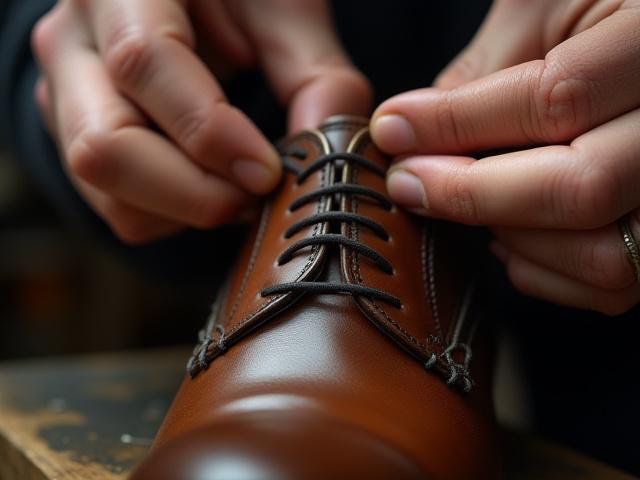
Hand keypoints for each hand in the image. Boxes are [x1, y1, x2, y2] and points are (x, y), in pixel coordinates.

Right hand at [33, 0, 371, 243]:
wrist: (184, 0)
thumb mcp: (284, 9)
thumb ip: (315, 73)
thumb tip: (327, 155)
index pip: (143, 61)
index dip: (208, 130)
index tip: (266, 171)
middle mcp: (74, 38)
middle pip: (104, 144)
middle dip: (193, 193)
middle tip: (257, 191)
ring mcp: (64, 91)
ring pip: (103, 186)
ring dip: (182, 209)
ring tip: (238, 188)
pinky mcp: (74, 134)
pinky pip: (112, 204)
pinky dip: (169, 216)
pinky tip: (208, 184)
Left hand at [371, 0, 639, 314]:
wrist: (638, 39)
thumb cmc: (590, 13)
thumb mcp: (540, 12)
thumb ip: (484, 73)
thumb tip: (412, 136)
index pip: (557, 100)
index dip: (457, 123)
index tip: (392, 130)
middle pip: (581, 190)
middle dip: (470, 193)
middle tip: (409, 180)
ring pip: (603, 257)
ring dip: (509, 236)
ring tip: (459, 200)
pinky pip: (610, 284)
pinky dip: (540, 268)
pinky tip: (505, 230)